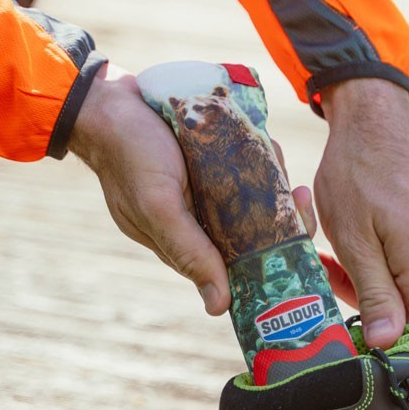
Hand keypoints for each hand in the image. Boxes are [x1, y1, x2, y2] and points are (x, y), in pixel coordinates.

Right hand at [68, 63, 314, 314]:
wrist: (108, 101)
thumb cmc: (130, 155)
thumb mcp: (159, 207)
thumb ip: (189, 252)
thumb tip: (220, 308)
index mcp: (190, 245)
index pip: (241, 266)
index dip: (275, 256)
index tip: (300, 236)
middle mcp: (204, 224)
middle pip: (258, 232)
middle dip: (285, 214)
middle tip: (298, 193)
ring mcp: (209, 193)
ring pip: (258, 198)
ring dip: (274, 179)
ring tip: (275, 154)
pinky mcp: (213, 164)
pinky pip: (248, 168)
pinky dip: (260, 156)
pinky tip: (265, 141)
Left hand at [315, 79, 408, 347]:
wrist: (375, 119)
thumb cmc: (358, 175)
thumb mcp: (355, 240)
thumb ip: (375, 295)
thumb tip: (389, 344)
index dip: (396, 352)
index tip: (358, 348)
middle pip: (408, 317)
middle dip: (365, 311)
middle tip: (326, 282)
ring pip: (399, 293)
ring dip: (361, 286)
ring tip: (328, 255)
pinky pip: (400, 271)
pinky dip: (369, 267)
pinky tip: (344, 246)